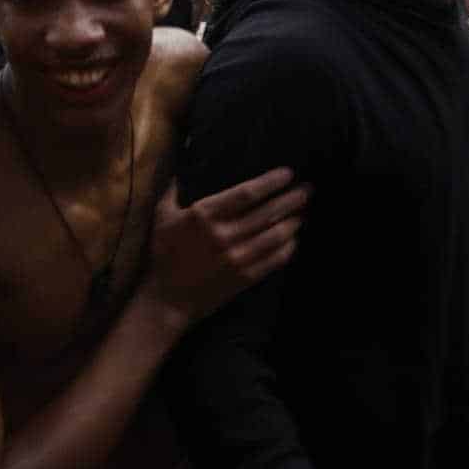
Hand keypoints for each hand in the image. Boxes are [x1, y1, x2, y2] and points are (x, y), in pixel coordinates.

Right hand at [144, 168, 305, 320]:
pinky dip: (288, 249)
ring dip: (293, 223)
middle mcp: (225, 234)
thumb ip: (171, 191)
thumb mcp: (162, 218)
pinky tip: (294, 241)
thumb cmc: (163, 255)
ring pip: (275, 235)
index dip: (271, 182)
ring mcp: (237, 257)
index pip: (246, 193)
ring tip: (303, 213)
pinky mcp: (244, 277)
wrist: (166, 299)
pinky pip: (274, 260)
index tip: (288, 174)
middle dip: (291, 199)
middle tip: (307, 190)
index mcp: (205, 215)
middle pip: (267, 212)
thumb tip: (176, 168)